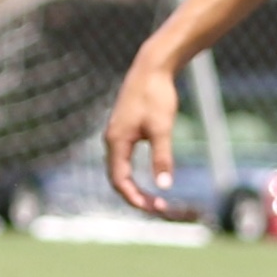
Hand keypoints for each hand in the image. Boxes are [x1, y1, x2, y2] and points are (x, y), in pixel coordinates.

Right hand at [103, 56, 196, 218]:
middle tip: (159, 208)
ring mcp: (116, 135)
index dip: (135, 198)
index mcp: (116, 142)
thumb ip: (162, 157)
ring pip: (120, 170)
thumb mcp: (162, 128)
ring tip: (155, 199)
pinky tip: (151, 176)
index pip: (119, 181)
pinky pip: (124, 160)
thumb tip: (164, 186)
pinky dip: (135, 174)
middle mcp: (111, 140)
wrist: (152, 67)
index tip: (155, 209)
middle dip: (136, 197)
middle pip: (117, 179)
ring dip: (135, 187)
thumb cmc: (156, 95)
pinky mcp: (124, 129)